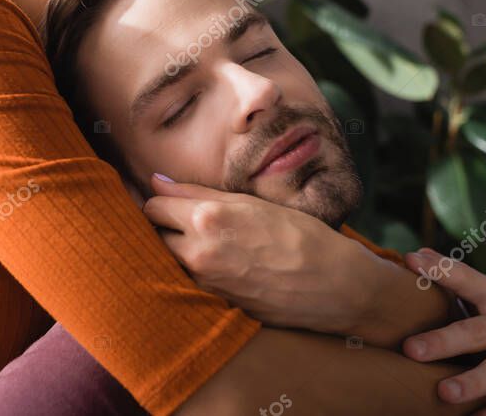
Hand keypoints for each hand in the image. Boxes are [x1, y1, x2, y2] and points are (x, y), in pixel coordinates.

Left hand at [142, 174, 375, 335]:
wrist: (332, 285)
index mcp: (206, 218)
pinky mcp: (213, 303)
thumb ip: (196, 193)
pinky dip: (193, 270)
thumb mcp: (249, 202)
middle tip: (183, 220)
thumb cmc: (298, 234)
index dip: (160, 201)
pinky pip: (188, 280)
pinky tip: (218, 263)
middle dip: (162, 226)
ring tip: (205, 241)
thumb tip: (156, 181)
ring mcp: (204, 282)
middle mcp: (198, 252)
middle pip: (152, 234)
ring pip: (167, 259)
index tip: (170, 200)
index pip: (153, 206)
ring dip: (175, 249)